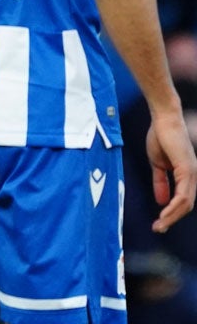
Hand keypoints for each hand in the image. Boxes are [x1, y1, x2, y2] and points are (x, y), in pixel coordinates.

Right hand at [146, 111, 196, 232]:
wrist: (163, 120)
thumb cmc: (160, 137)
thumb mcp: (158, 164)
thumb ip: (160, 182)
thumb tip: (161, 201)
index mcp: (186, 176)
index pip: (182, 200)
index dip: (171, 213)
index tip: (158, 223)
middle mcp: (192, 177)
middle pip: (186, 205)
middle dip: (172, 219)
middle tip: (158, 229)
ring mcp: (191, 174)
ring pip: (186, 203)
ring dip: (172, 217)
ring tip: (159, 225)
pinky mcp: (187, 170)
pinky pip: (183, 194)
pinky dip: (173, 206)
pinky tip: (164, 212)